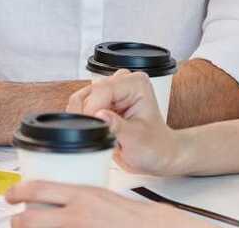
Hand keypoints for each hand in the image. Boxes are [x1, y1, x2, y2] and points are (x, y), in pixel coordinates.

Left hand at [5, 181, 204, 226]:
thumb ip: (75, 196)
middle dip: (17, 222)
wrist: (150, 227)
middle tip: (14, 220)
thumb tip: (52, 199)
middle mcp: (77, 216)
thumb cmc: (127, 213)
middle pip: (31, 219)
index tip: (9, 195)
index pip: (38, 189)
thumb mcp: (98, 194)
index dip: (17, 192)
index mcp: (80, 195)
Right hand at [66, 70, 184, 175]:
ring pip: (82, 98)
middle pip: (90, 92)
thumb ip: (117, 126)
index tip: (90, 126)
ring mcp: (111, 91)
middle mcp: (122, 82)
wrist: (157, 155)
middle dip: (86, 113)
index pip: (104, 89)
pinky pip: (82, 106)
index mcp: (136, 84)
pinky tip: (94, 131)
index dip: (92, 108)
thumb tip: (99, 115)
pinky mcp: (102, 101)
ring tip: (96, 133)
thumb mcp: (137, 139)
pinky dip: (83, 119)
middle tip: (90, 133)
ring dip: (84, 117)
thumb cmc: (155, 146)